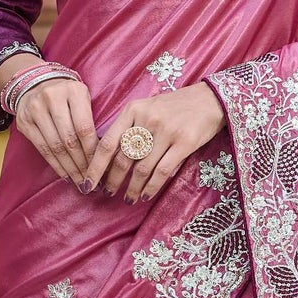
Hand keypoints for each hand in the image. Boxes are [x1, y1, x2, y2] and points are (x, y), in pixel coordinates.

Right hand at [0, 55, 97, 184]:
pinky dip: (55, 165)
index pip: (84, 128)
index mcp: (73, 91)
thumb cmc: (68, 95)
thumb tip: (104, 154)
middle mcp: (52, 98)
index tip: (100, 169)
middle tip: (92, 181)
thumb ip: (92, 119)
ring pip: (55, 147)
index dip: (92, 152)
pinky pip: (42, 149)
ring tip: (80, 182)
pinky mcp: (24, 122)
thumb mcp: (83, 98)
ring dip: (70, 169)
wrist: (36, 83)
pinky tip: (66, 176)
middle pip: (69, 140)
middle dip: (82, 165)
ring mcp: (35, 110)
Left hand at [86, 82, 225, 201]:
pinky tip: (145, 195)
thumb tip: (109, 157)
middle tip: (108, 193)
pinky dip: (151, 187)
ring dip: (132, 188)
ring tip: (128, 198)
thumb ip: (129, 127)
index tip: (88, 183)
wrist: (210, 99)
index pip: (107, 143)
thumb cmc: (175, 107)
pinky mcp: (184, 143)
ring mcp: (166, 131)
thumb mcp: (147, 108)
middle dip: (113, 180)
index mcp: (133, 110)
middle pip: (123, 158)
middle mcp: (146, 120)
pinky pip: (162, 171)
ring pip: (142, 168)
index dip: (95, 167)